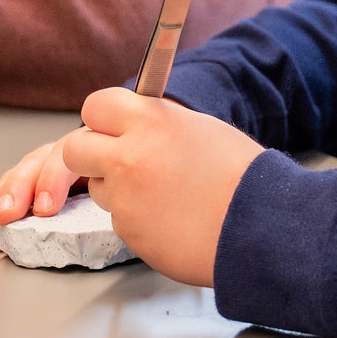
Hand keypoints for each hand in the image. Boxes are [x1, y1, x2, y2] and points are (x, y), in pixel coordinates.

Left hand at [0, 89, 262, 287]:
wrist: (262, 225)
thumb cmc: (241, 176)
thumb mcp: (198, 129)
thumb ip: (157, 124)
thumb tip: (132, 125)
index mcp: (150, 121)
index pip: (96, 105)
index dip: (102, 118)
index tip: (110, 127)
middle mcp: (129, 156)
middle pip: (74, 148)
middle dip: (89, 156)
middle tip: (115, 162)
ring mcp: (125, 198)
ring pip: (98, 188)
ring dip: (117, 190)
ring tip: (163, 194)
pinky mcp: (129, 232)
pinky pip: (120, 220)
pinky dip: (139, 220)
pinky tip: (172, 218)